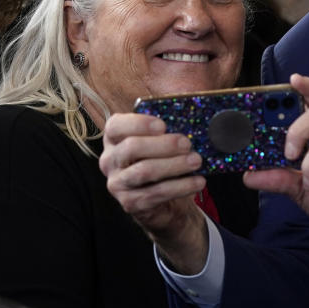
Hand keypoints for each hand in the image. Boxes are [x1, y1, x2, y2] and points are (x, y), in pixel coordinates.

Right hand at [99, 113, 209, 273]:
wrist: (162, 198)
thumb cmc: (161, 159)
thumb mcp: (160, 139)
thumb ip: (166, 123)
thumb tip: (184, 104)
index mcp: (114, 139)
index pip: (115, 126)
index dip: (138, 123)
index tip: (163, 125)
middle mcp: (110, 160)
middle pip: (132, 148)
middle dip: (163, 145)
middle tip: (187, 144)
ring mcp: (117, 184)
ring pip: (144, 171)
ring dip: (174, 165)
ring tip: (196, 161)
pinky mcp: (130, 203)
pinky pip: (155, 194)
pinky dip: (180, 187)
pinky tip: (197, 182)